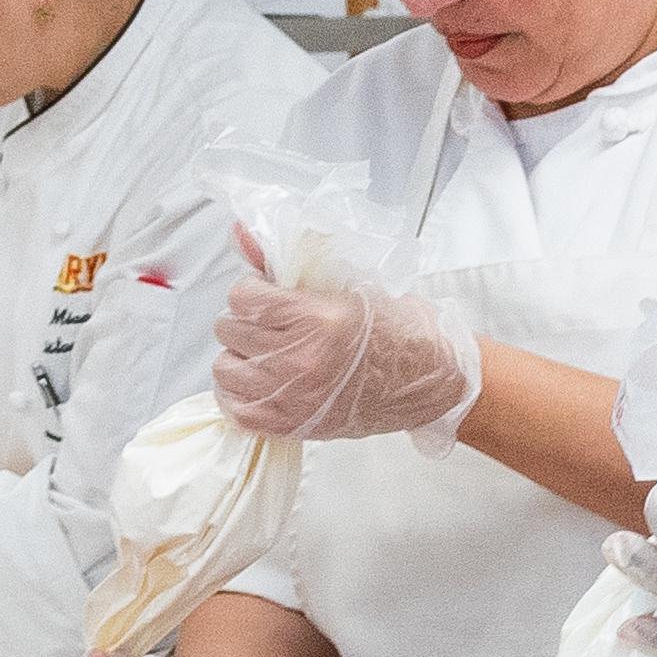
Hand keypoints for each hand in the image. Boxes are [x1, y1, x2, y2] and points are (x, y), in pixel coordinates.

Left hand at [209, 246, 483, 444]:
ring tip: (268, 354)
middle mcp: (301, 360)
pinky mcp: (292, 425)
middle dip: (247, 322)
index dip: (254, 292)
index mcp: (318, 319)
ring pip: (225, 368)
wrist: (432, 381)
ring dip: (241, 357)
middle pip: (230, 330)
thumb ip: (284, 263)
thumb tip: (239, 231)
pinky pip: (236, 408)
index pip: (243, 297)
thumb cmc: (399, 331)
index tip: (271, 296)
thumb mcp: (348, 283)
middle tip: (273, 325)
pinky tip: (264, 383)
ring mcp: (294, 397)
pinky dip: (242, 394)